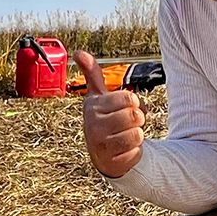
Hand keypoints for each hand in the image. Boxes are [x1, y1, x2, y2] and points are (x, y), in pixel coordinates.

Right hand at [76, 49, 144, 177]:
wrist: (102, 153)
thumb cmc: (104, 121)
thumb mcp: (98, 98)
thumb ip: (92, 75)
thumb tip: (78, 52)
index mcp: (92, 107)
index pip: (128, 98)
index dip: (133, 102)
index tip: (126, 106)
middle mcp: (93, 126)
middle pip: (134, 116)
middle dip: (137, 119)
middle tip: (127, 123)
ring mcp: (101, 146)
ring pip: (136, 135)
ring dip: (137, 136)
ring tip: (126, 136)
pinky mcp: (111, 163)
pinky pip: (136, 153)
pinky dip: (135, 152)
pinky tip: (125, 150)